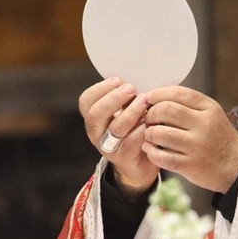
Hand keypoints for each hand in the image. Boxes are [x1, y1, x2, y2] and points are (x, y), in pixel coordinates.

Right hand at [79, 77, 156, 194]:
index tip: (118, 80)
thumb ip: (126, 97)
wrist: (141, 164)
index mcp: (94, 118)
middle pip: (95, 114)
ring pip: (115, 128)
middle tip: (131, 89)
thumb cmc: (134, 130)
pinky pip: (131, 142)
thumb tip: (138, 74)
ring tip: (145, 101)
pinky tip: (151, 122)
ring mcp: (108, 147)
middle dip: (113, 99)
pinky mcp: (123, 158)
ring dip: (131, 112)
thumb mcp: (126, 111)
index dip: (100, 89)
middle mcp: (97, 133)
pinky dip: (142, 129)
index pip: (86, 101)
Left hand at [142, 86, 237, 192]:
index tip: (149, 98)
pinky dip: (151, 152)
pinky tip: (151, 150)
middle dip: (151, 113)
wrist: (236, 167)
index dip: (158, 94)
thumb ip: (189, 105)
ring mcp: (197, 147)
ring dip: (149, 133)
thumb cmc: (219, 138)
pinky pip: (161, 156)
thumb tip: (157, 98)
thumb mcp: (212, 115)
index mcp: (209, 109)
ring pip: (160, 133)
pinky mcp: (189, 166)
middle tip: (149, 119)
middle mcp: (204, 125)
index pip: (179, 93)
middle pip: (166, 110)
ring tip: (150, 135)